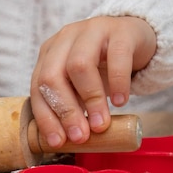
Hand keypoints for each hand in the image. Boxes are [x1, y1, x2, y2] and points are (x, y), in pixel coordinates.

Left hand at [30, 16, 155, 147]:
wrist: (135, 38)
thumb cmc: (102, 66)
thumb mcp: (80, 85)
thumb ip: (72, 105)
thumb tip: (72, 140)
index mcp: (49, 53)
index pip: (37, 87)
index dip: (46, 117)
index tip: (58, 142)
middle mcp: (64, 39)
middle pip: (52, 76)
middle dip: (65, 111)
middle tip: (81, 136)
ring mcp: (91, 31)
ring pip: (80, 65)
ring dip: (90, 100)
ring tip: (101, 124)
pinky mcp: (120, 31)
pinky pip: (117, 57)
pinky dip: (118, 83)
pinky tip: (121, 102)